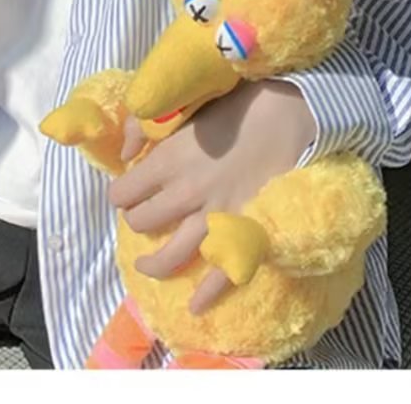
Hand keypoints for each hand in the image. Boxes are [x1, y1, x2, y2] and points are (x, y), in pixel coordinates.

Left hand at [108, 80, 314, 313]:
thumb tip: (124, 155)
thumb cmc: (235, 105)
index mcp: (166, 161)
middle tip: (147, 216)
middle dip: (138, 219)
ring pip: (170, 256)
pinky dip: (207, 294)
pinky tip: (194, 306)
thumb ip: (143, 127)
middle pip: (141, 223)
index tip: (129, 192)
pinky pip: (221, 273)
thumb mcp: (182, 105)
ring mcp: (214, 216)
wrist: (289, 114)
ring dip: (154, 264)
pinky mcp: (243, 231)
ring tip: (149, 265)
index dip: (121, 194)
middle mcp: (184, 193)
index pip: (122, 194)